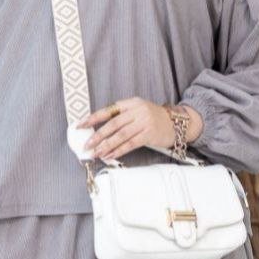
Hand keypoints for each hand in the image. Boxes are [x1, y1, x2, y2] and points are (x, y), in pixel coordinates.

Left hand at [75, 98, 203, 160]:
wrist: (178, 123)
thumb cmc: (154, 119)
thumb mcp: (138, 111)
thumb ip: (122, 118)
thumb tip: (100, 131)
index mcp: (131, 103)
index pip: (108, 110)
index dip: (93, 118)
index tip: (80, 125)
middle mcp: (137, 111)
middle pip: (112, 125)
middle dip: (97, 136)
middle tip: (87, 145)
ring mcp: (144, 122)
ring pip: (120, 136)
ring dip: (106, 146)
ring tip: (96, 153)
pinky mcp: (149, 134)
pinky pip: (130, 144)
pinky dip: (118, 150)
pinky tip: (110, 155)